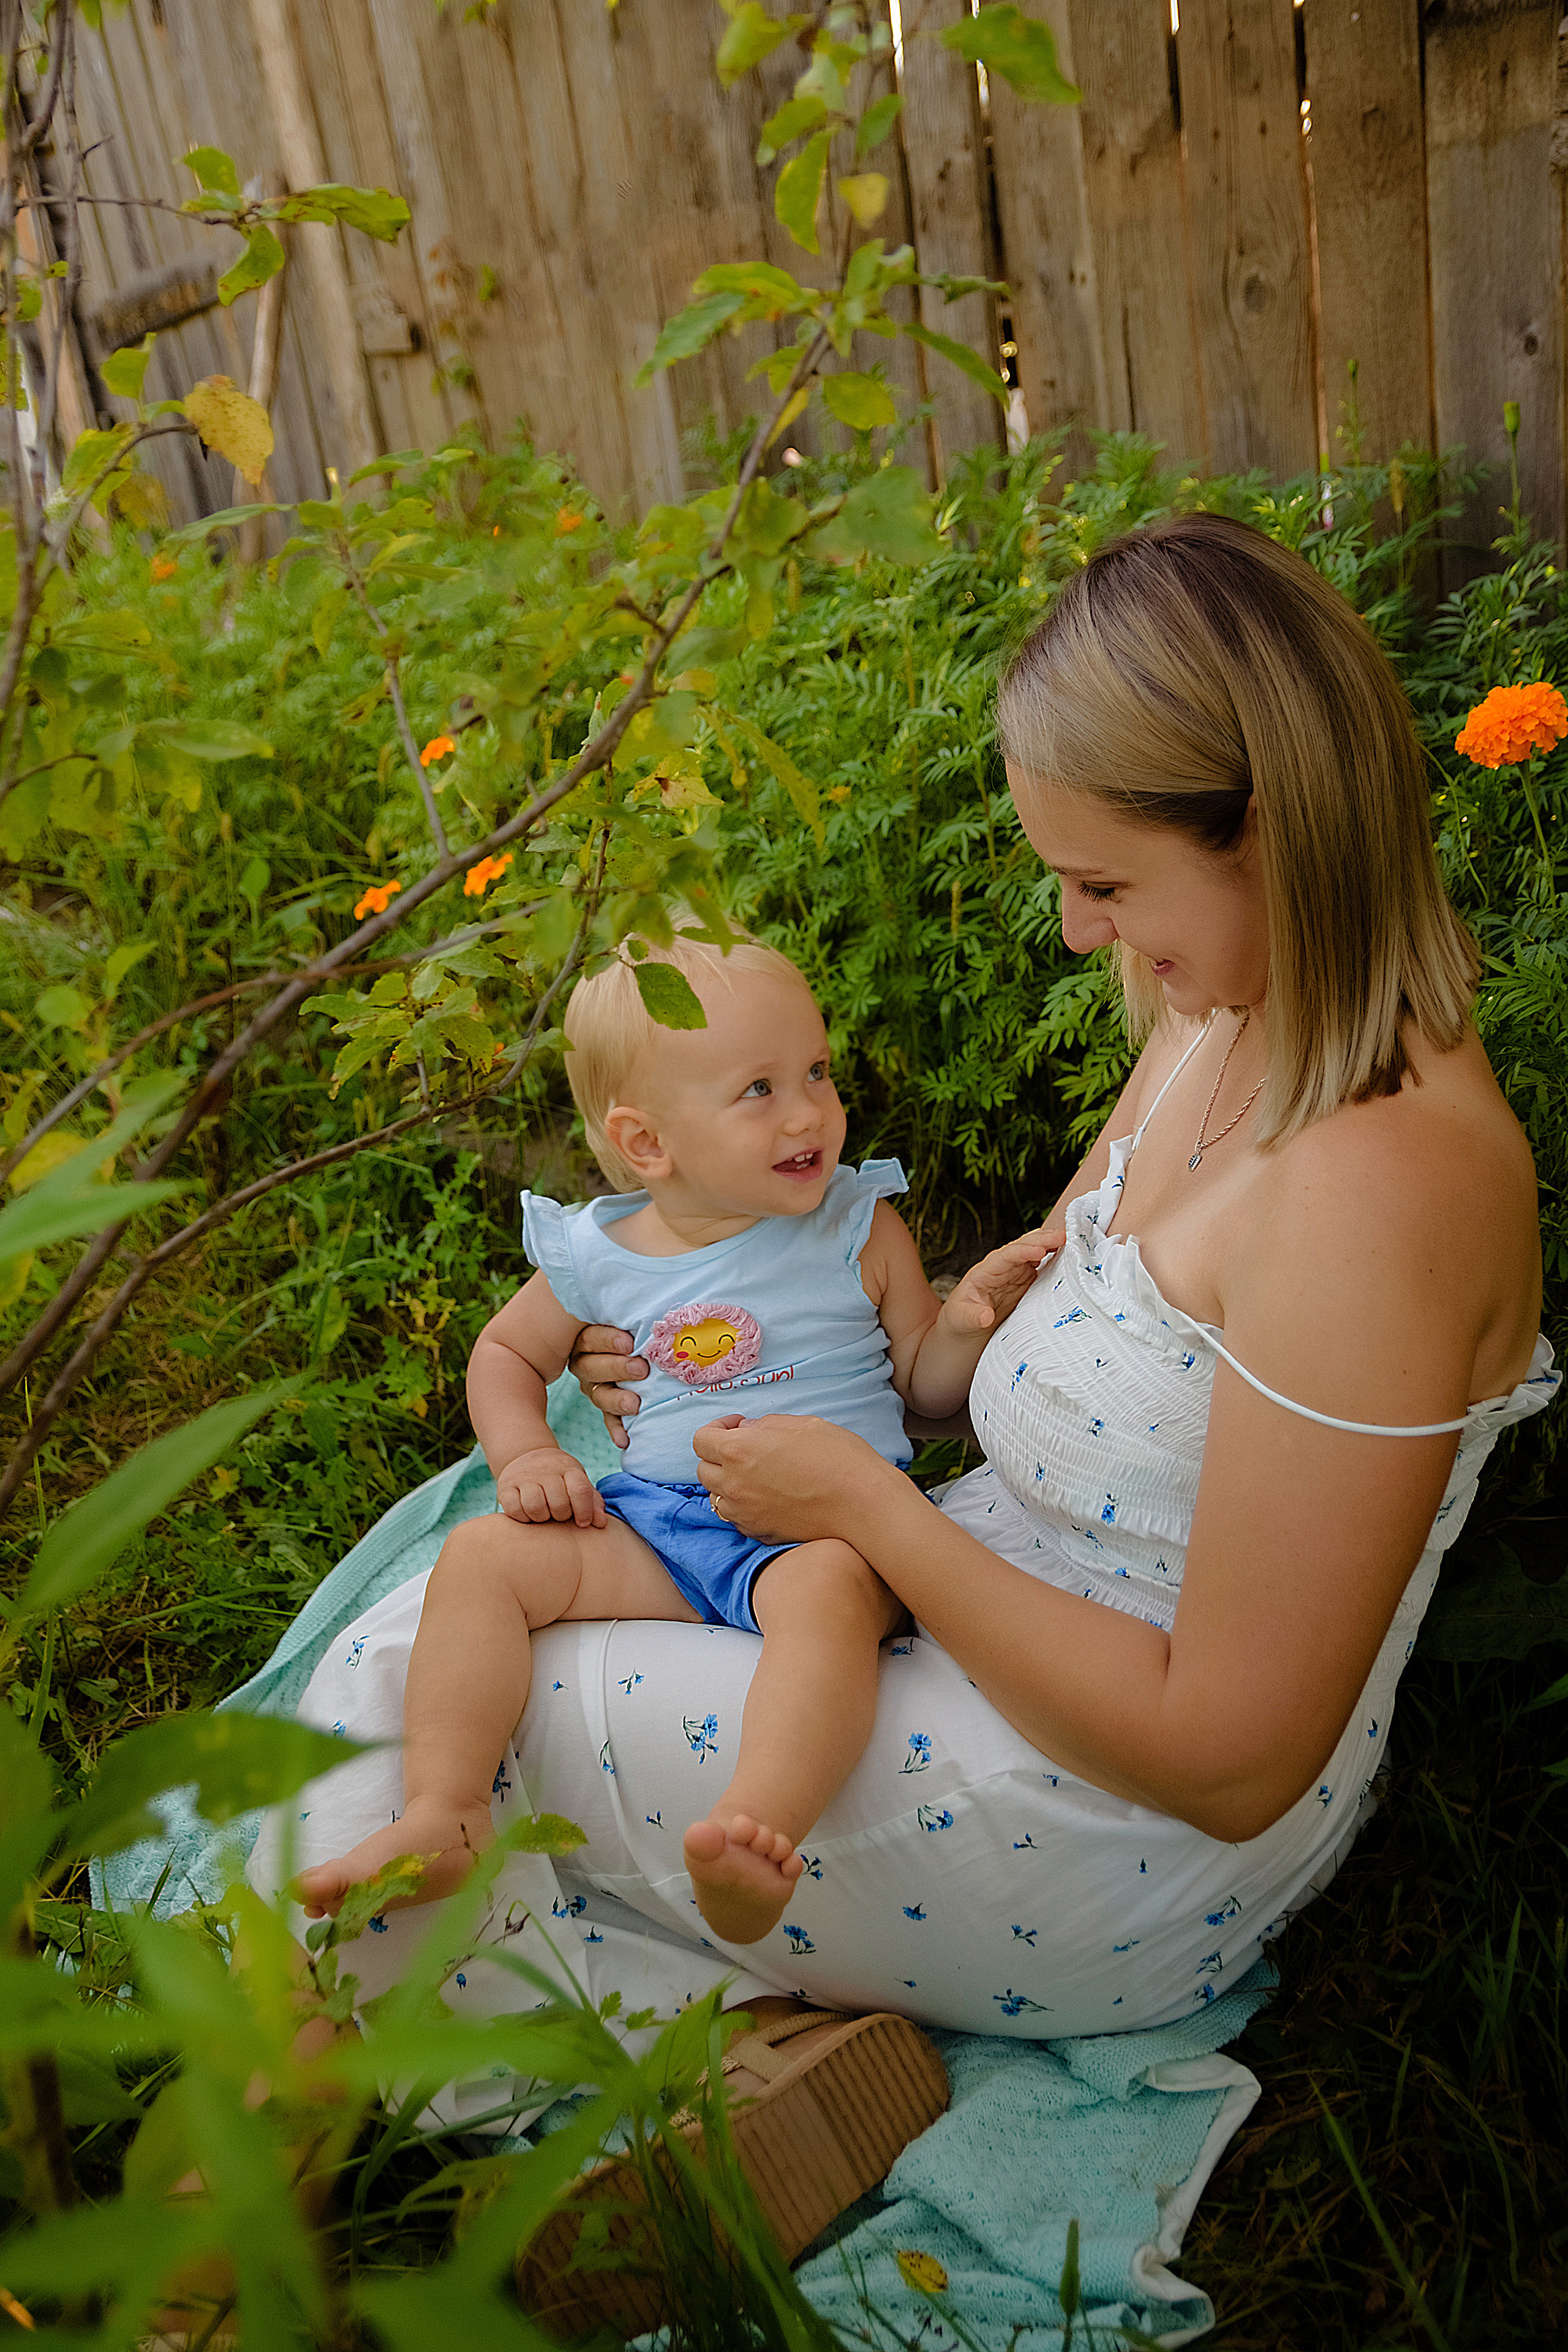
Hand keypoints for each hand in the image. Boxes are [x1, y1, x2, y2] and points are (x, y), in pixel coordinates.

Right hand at [496, 1446, 606, 1526]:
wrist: (526, 1455)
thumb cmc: (558, 1478)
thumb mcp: (577, 1482)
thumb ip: (592, 1502)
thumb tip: (601, 1524)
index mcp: (568, 1468)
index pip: (580, 1490)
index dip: (585, 1511)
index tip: (583, 1523)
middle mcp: (546, 1470)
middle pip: (559, 1504)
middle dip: (562, 1516)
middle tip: (559, 1514)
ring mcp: (524, 1477)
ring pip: (535, 1507)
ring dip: (542, 1518)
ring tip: (544, 1514)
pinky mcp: (505, 1487)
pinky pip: (514, 1510)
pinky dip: (523, 1518)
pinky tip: (528, 1514)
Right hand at [567, 1324, 647, 1450]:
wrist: (647, 1351)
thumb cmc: (640, 1327)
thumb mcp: (632, 1318)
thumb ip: (633, 1312)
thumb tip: (653, 1291)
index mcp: (589, 1337)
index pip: (591, 1338)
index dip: (608, 1341)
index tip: (630, 1343)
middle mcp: (586, 1362)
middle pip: (592, 1367)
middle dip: (617, 1368)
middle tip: (641, 1369)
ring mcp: (594, 1386)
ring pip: (598, 1394)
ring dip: (616, 1400)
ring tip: (635, 1405)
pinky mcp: (607, 1406)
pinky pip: (608, 1419)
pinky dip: (617, 1429)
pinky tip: (625, 1440)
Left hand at [693, 1413, 897, 1545]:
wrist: (861, 1505)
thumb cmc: (838, 1458)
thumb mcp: (802, 1425)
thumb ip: (765, 1425)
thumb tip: (746, 1430)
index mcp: (739, 1450)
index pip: (701, 1440)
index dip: (716, 1429)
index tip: (737, 1427)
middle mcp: (734, 1484)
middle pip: (703, 1470)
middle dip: (719, 1457)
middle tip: (747, 1449)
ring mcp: (745, 1512)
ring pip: (716, 1498)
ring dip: (728, 1484)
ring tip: (756, 1476)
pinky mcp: (760, 1532)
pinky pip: (737, 1519)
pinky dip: (743, 1507)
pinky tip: (768, 1498)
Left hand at [938, 1225, 1062, 1338]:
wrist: (967, 1325)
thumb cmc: (961, 1318)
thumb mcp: (962, 1319)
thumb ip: (973, 1316)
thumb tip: (985, 1316)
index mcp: (985, 1271)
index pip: (1005, 1256)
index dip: (1022, 1251)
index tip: (1039, 1251)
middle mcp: (1002, 1267)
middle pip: (1023, 1246)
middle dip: (1042, 1239)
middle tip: (1063, 1236)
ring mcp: (1015, 1272)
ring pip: (1034, 1251)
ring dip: (1051, 1244)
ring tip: (1069, 1239)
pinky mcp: (1026, 1280)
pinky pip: (1042, 1265)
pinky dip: (1054, 1257)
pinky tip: (1068, 1254)